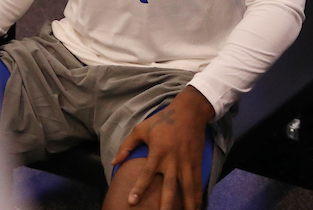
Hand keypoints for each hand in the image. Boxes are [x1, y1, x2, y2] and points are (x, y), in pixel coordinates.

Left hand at [112, 86, 214, 209]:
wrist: (189, 112)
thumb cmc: (163, 121)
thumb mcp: (141, 129)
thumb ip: (127, 145)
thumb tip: (114, 161)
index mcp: (158, 152)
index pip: (146, 174)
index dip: (139, 188)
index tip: (132, 202)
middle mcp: (173, 160)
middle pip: (170, 187)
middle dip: (166, 204)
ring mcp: (186, 163)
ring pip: (187, 188)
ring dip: (187, 204)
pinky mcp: (197, 163)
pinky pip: (197, 182)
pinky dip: (198, 196)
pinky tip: (197, 207)